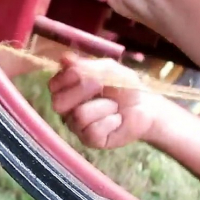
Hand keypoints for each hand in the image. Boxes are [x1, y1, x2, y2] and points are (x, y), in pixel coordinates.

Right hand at [48, 52, 166, 148]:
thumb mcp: (107, 69)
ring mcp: (77, 126)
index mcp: (67, 90)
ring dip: (104, 106)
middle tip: (102, 88)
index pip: (54, 85)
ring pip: (79, 115)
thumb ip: (84, 65)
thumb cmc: (123, 87)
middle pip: (59, 102)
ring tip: (114, 106)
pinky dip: (111, 121)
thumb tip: (63, 59)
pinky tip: (116, 120)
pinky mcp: (90, 140)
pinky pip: (93, 130)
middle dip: (84, 90)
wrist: (145, 106)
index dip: (69, 78)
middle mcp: (68, 109)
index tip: (88, 74)